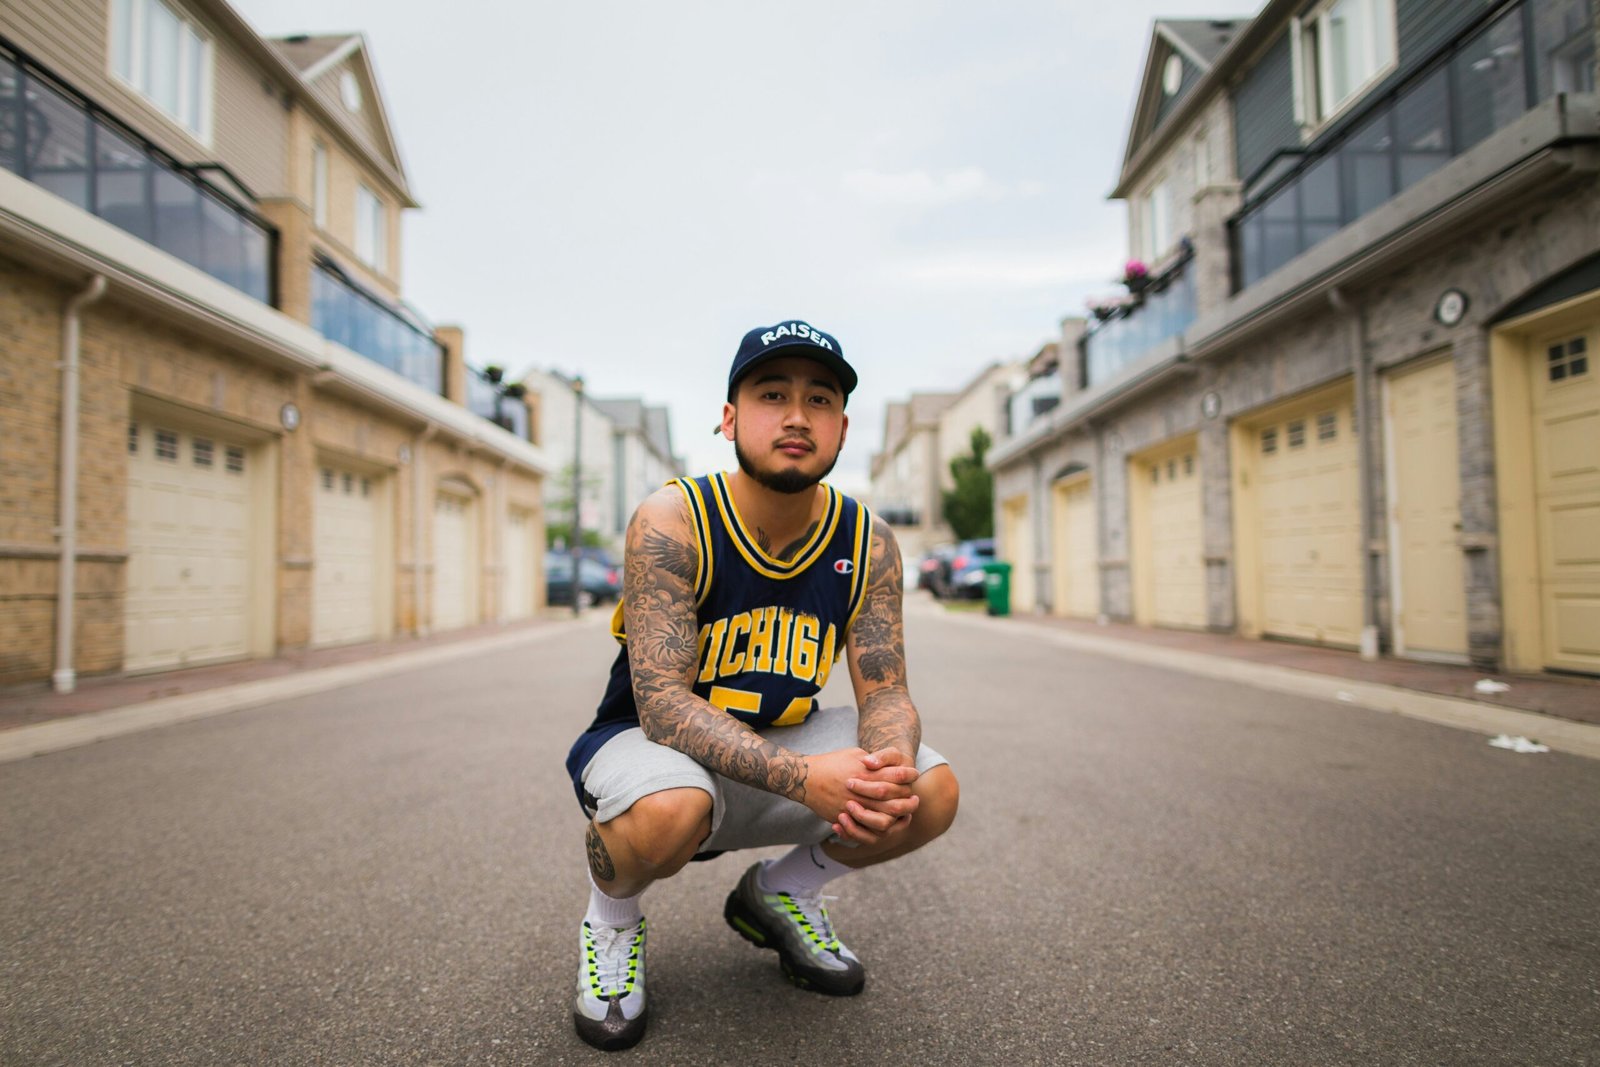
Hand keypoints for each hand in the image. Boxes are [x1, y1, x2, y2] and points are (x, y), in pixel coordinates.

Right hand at [801, 749, 917, 846]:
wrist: (806, 778)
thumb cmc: (832, 763)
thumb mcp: (854, 754)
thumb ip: (873, 761)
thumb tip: (889, 767)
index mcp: (866, 773)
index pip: (897, 776)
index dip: (909, 775)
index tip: (914, 775)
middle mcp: (863, 792)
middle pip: (895, 802)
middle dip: (909, 802)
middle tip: (915, 800)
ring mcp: (854, 808)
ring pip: (884, 820)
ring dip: (897, 818)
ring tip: (904, 815)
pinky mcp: (846, 819)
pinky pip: (866, 829)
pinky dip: (879, 827)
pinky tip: (886, 822)